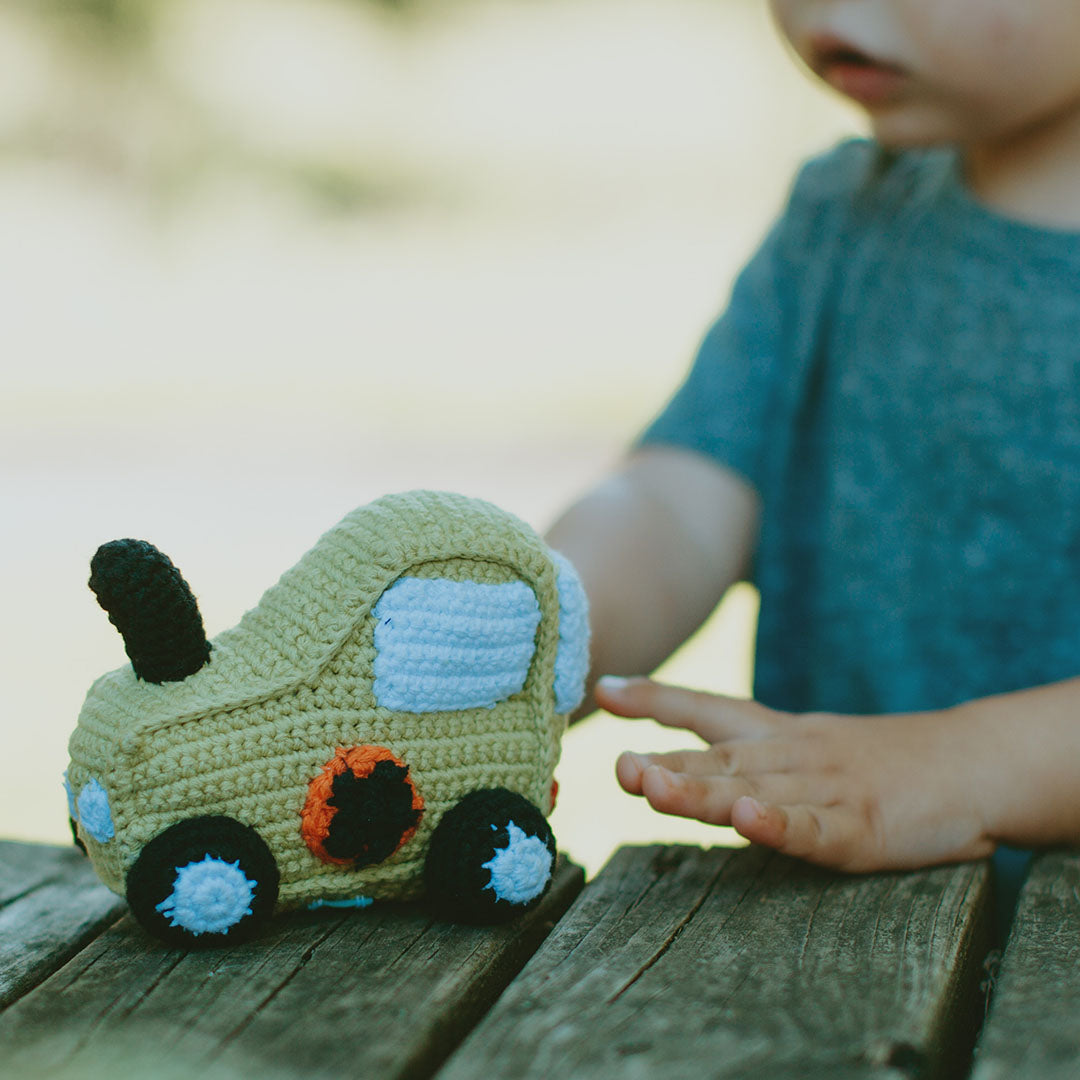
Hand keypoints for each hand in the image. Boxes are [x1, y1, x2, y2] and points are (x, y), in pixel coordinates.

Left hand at [598, 676, 994, 871]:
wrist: (973, 764)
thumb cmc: (879, 760)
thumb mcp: (805, 745)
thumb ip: (744, 751)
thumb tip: (679, 760)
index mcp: (779, 733)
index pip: (709, 707)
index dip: (656, 698)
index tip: (604, 690)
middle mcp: (794, 754)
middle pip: (721, 758)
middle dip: (666, 763)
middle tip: (617, 766)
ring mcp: (828, 789)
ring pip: (756, 789)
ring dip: (702, 790)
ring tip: (653, 786)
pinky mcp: (866, 828)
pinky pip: (818, 828)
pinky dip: (783, 824)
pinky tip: (752, 820)